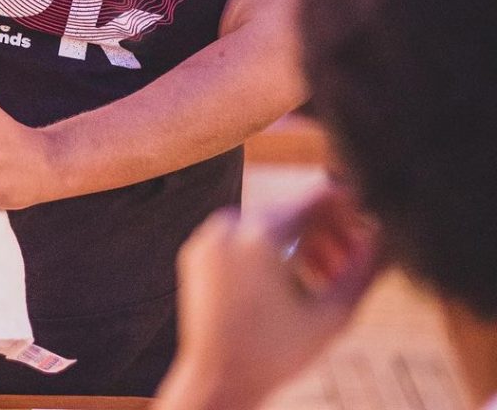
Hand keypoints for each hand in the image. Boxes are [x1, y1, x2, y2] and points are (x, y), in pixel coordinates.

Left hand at [157, 185, 381, 409]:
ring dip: (297, 242)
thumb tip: (384, 239)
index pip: (311, 201)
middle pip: (289, 213)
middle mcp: (229, 226)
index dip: (344, 204)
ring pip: (265, 225)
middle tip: (350, 258)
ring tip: (322, 277)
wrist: (218, 379)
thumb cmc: (277, 354)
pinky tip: (290, 278)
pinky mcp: (197, 251)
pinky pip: (239, 238)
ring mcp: (208, 237)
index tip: (366, 211)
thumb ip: (362, 272)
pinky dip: (265, 249)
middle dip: (324, 232)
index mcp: (260, 235)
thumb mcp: (331, 315)